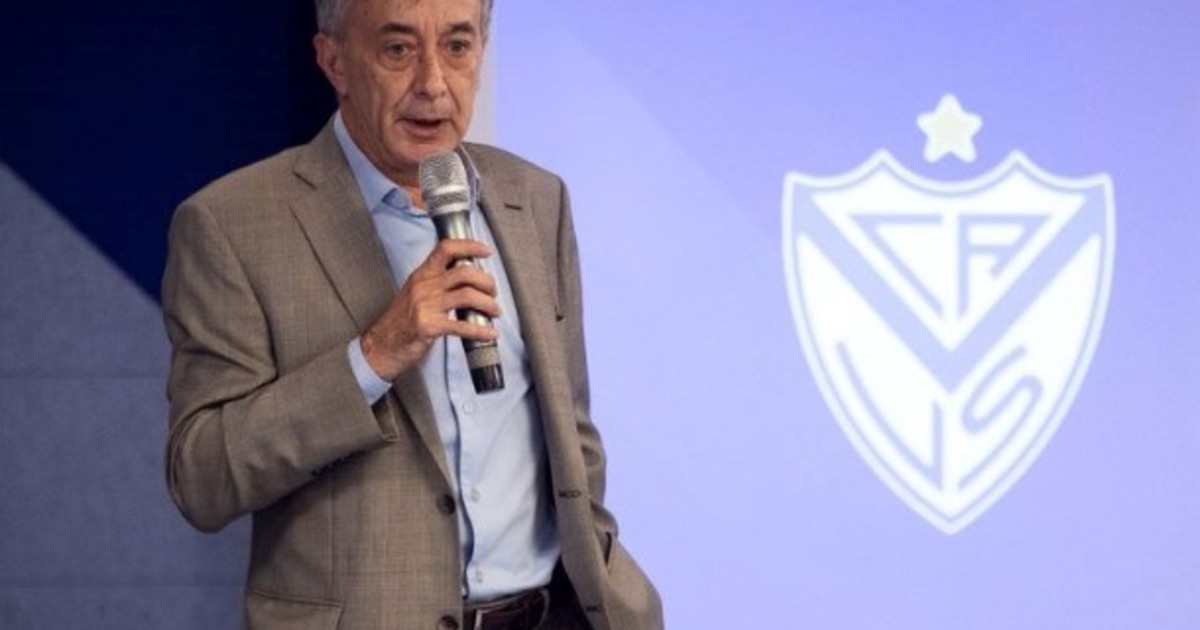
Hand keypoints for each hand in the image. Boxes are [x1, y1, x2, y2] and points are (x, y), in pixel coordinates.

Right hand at [360, 239, 499, 380]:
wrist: (380, 346)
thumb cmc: (400, 321)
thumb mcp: (415, 292)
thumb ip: (436, 282)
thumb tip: (468, 279)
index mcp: (422, 274)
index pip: (446, 248)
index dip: (469, 246)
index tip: (486, 251)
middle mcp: (424, 286)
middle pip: (464, 272)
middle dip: (486, 281)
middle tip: (493, 292)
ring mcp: (425, 305)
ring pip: (467, 295)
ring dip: (488, 303)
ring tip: (494, 311)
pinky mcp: (428, 326)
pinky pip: (461, 326)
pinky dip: (480, 330)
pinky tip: (490, 333)